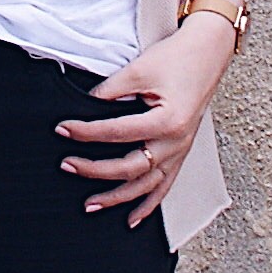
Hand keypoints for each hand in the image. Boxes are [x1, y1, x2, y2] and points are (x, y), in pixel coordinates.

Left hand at [58, 13, 235, 223]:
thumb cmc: (177, 58)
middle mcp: (176, 143)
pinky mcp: (181, 153)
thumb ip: (110, 91)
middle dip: (95, 170)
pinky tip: (132, 219)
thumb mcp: (139, 69)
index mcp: (167, 121)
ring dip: (117, 198)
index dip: (85, 132)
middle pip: (130, 167)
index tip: (63, 130)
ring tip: (90, 204)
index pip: (116, 133)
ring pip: (146, 186)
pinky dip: (148, 205)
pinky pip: (164, 187)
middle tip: (67, 165)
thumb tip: (83, 108)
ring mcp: (180, 151)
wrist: (208, 52)